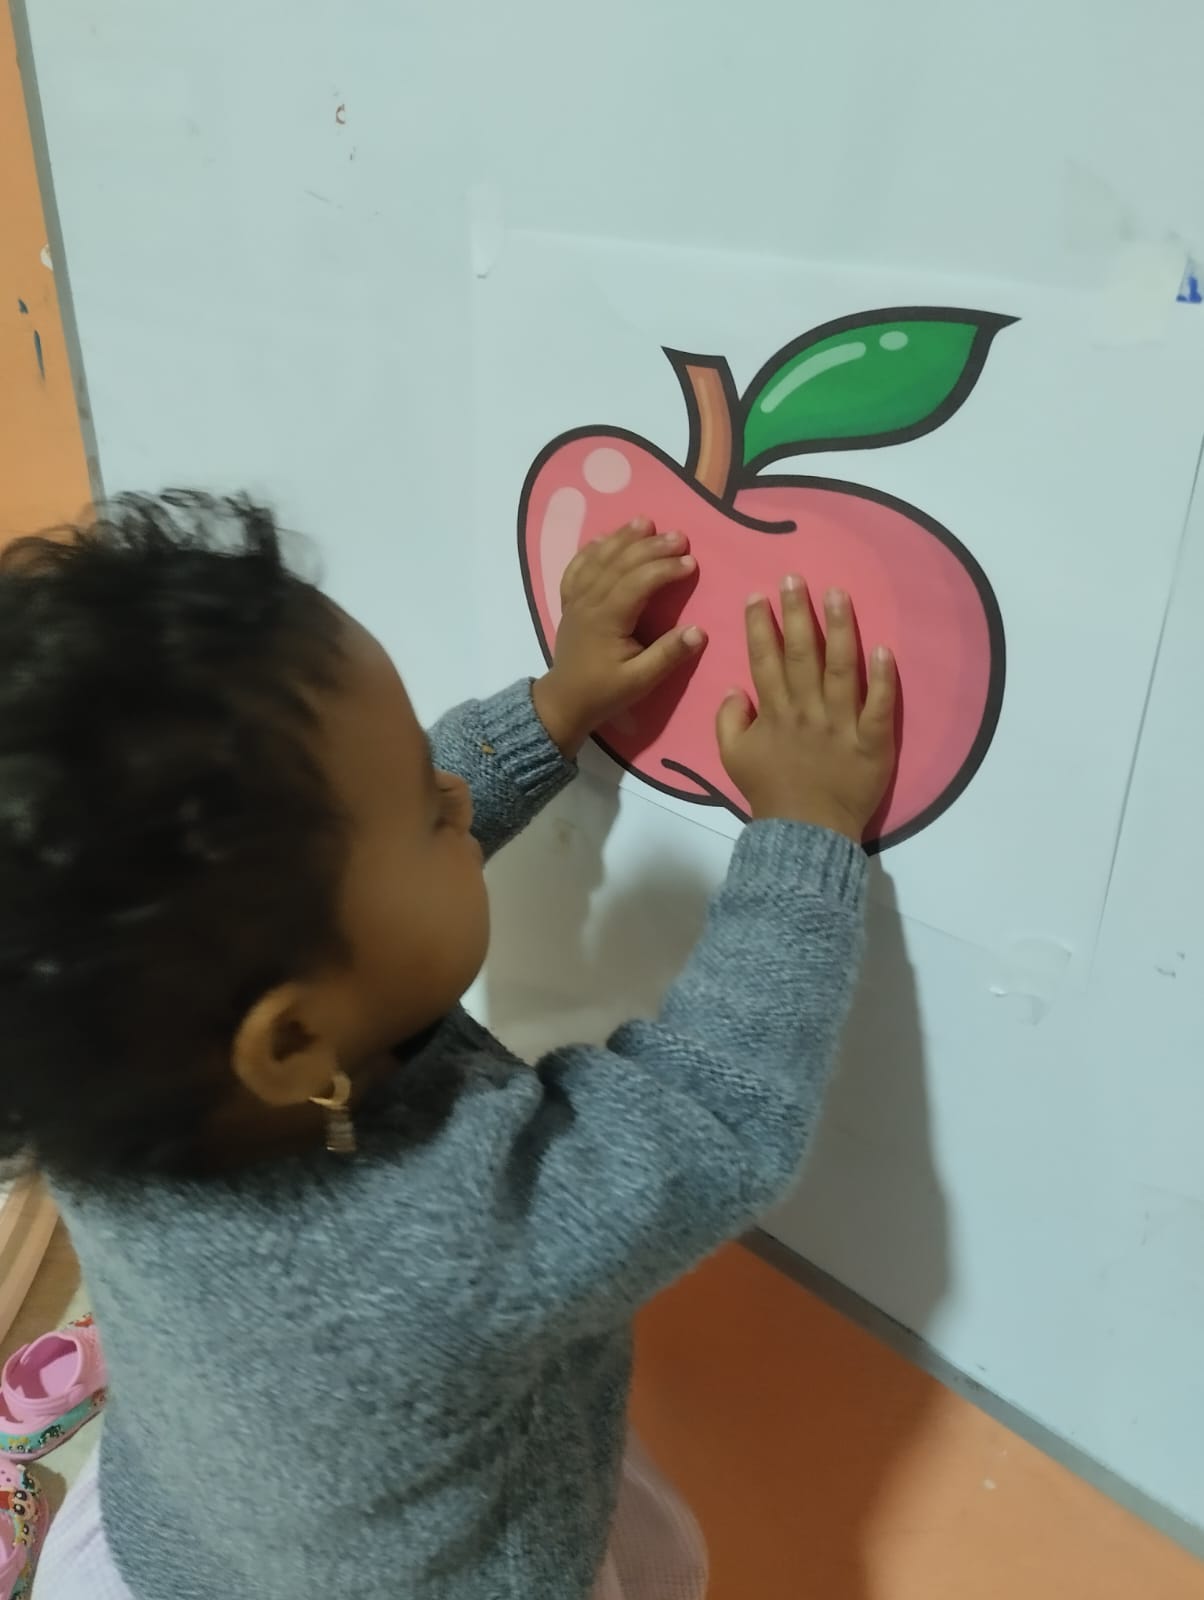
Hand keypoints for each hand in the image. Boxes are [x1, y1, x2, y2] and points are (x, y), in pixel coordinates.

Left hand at [533, 517, 706, 757]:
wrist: (564, 702)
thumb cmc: (604, 692)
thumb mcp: (640, 682)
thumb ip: (668, 655)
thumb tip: (698, 631)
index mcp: (606, 620)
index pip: (638, 583)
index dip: (664, 569)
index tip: (691, 562)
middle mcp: (588, 602)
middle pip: (620, 564)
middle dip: (650, 546)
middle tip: (679, 535)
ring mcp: (576, 600)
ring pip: (598, 559)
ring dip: (622, 538)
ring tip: (645, 521)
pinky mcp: (569, 602)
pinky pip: (576, 568)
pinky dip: (590, 549)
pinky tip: (604, 537)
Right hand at [717, 577, 896, 841]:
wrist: (805, 834)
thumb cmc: (770, 794)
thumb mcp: (733, 759)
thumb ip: (729, 721)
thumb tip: (734, 688)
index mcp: (773, 713)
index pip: (764, 660)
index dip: (760, 626)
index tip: (759, 595)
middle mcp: (806, 711)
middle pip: (801, 654)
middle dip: (796, 613)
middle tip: (794, 578)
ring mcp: (840, 725)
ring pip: (841, 669)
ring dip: (839, 629)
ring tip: (837, 594)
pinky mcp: (871, 742)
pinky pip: (878, 706)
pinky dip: (883, 678)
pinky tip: (884, 648)